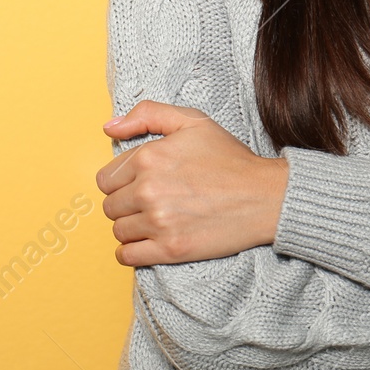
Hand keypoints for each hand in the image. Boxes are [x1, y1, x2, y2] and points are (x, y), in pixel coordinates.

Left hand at [96, 100, 287, 265]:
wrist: (264, 196)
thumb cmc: (229, 158)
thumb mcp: (191, 121)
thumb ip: (147, 114)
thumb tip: (109, 128)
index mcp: (148, 158)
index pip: (105, 179)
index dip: (120, 181)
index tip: (136, 184)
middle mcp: (148, 190)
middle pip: (109, 206)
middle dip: (124, 204)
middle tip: (147, 202)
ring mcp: (158, 222)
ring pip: (118, 231)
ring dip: (130, 227)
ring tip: (151, 220)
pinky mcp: (170, 249)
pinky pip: (127, 255)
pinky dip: (130, 251)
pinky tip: (145, 242)